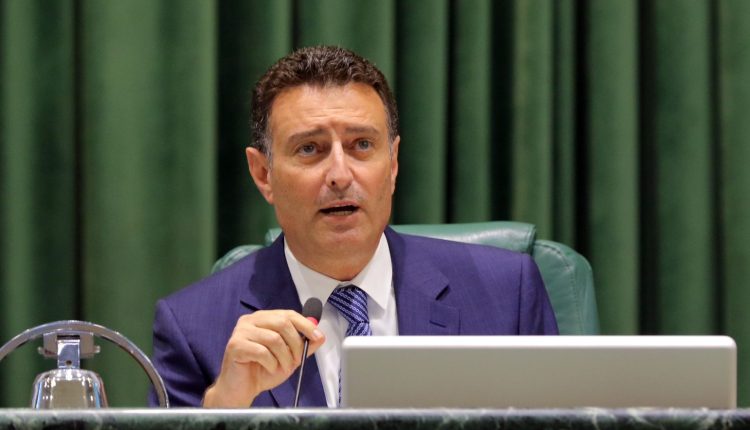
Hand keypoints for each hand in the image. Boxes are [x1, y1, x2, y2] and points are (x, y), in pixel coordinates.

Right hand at [202, 310, 324, 406]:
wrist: (241, 390)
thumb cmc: (263, 371)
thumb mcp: (289, 357)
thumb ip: (303, 346)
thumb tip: (321, 336)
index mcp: (263, 318)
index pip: (288, 314)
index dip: (305, 324)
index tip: (317, 337)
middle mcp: (250, 320)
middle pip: (282, 322)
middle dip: (295, 343)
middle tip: (297, 360)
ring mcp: (241, 331)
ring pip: (273, 338)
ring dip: (284, 357)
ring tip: (283, 367)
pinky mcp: (235, 345)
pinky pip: (261, 351)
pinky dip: (271, 363)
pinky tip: (270, 369)